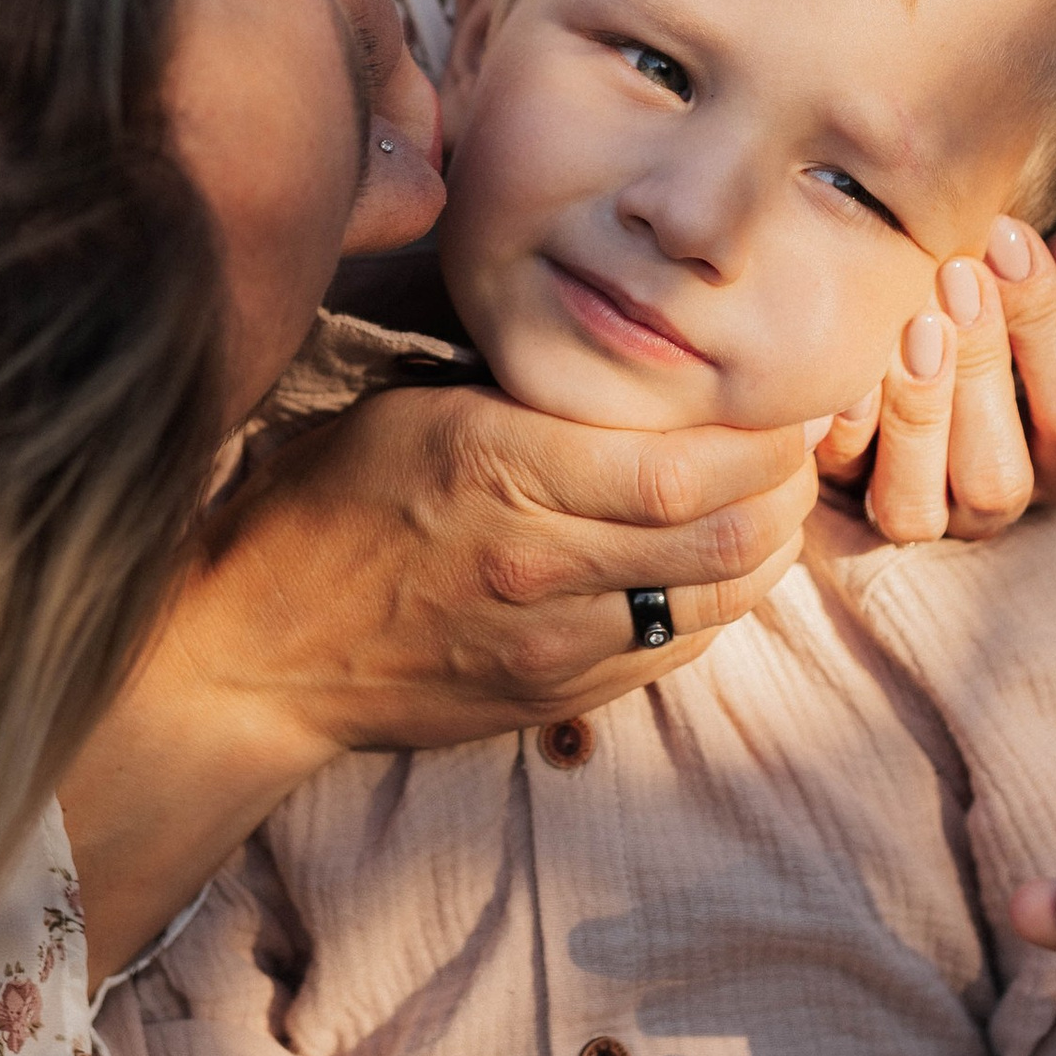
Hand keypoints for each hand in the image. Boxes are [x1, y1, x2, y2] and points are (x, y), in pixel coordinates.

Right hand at [65, 389, 814, 965]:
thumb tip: (638, 355)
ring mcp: (551, 645)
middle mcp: (536, 563)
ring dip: (767, 551)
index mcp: (497, 466)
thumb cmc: (320, 504)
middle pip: (725, 539)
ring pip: (717, 601)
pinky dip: (717, 603)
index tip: (783, 403)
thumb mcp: (408, 405)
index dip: (762, 440)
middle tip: (799, 448)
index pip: (684, 467)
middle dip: (787, 491)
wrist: (256, 652)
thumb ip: (525, 391)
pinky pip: (674, 650)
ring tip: (774, 503)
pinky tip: (716, 564)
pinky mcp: (556, 700)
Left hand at [816, 220, 1055, 544]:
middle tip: (956, 273)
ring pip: (917, 510)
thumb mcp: (1035, 279)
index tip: (1008, 237)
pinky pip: (837, 497)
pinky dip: (844, 433)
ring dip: (918, 414)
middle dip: (981, 370)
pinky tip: (847, 372)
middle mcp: (986, 503)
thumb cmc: (980, 298)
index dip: (1051, 332)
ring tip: (909, 324)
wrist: (879, 328)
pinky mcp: (836, 512)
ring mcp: (908, 514)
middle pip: (1000, 480)